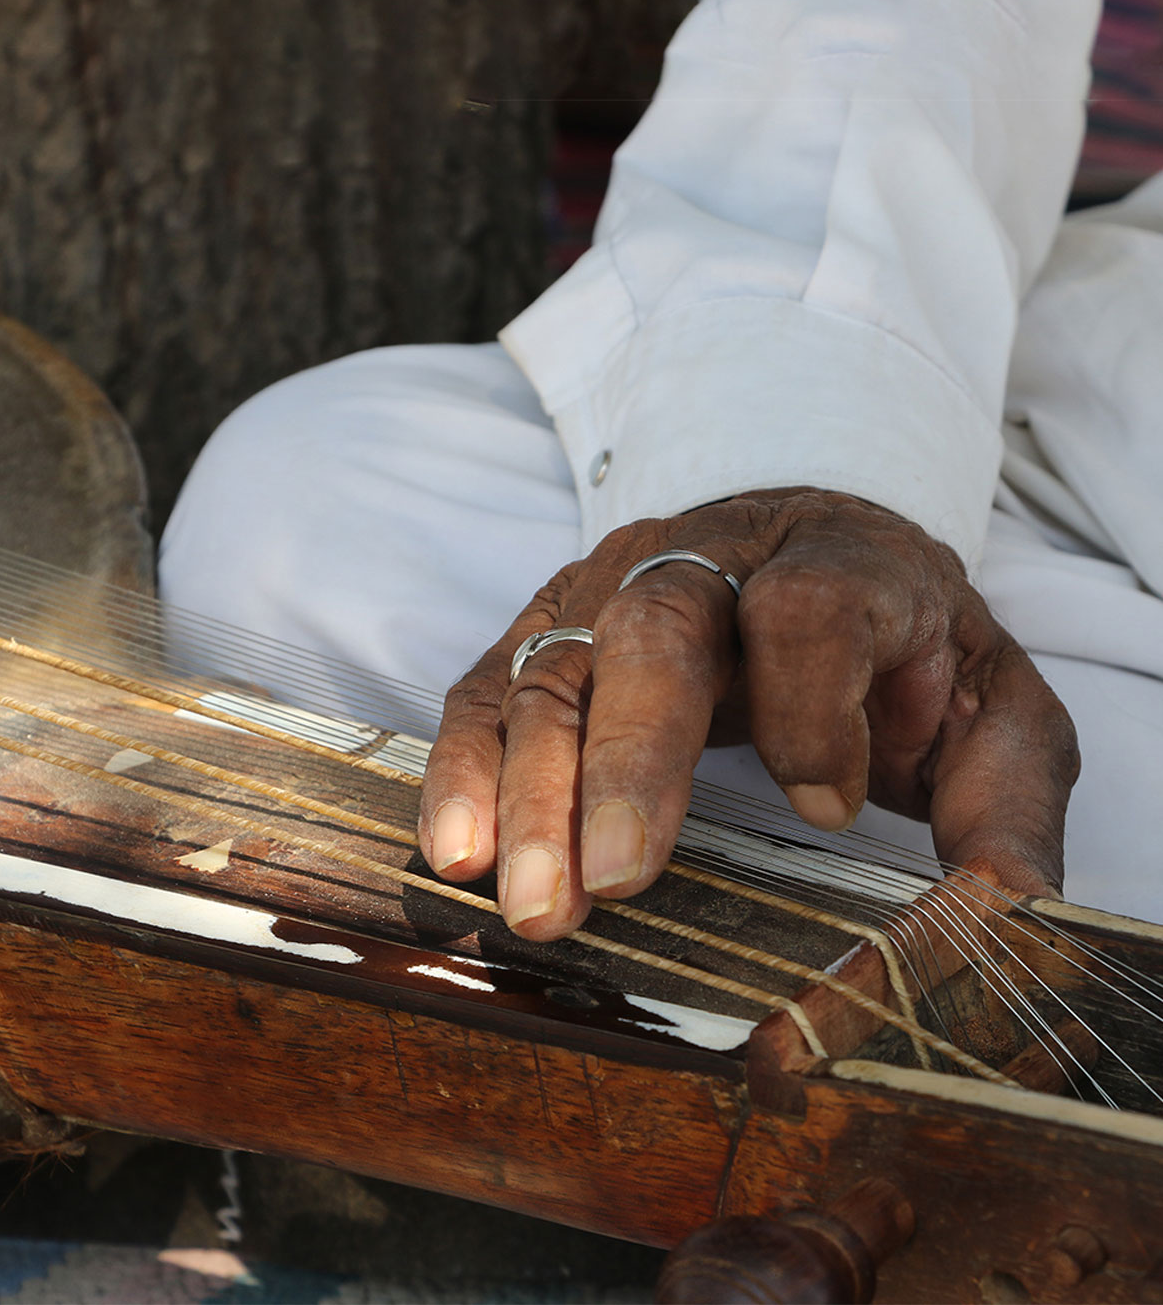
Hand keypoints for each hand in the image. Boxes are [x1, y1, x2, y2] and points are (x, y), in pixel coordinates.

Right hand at [418, 487, 1076, 939]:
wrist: (809, 555)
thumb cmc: (898, 647)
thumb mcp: (991, 706)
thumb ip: (1007, 797)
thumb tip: (1003, 910)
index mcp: (836, 559)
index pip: (807, 605)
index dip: (814, 711)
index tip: (830, 807)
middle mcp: (705, 558)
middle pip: (654, 629)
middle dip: (629, 761)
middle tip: (617, 882)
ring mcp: (608, 587)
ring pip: (554, 670)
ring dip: (531, 790)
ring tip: (531, 904)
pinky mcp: (547, 626)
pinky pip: (486, 688)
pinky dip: (464, 768)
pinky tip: (458, 854)